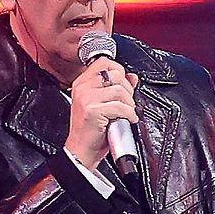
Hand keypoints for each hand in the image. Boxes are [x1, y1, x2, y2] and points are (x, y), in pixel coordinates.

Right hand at [66, 53, 137, 171]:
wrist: (81, 151)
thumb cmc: (92, 131)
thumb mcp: (104, 104)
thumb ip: (117, 88)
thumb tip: (133, 78)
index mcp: (82, 83)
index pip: (105, 62)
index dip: (120, 71)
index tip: (124, 86)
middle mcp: (82, 87)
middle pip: (116, 74)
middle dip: (128, 90)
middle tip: (127, 103)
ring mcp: (86, 98)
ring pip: (120, 90)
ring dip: (129, 104)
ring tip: (126, 113)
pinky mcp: (92, 110)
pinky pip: (120, 106)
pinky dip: (128, 114)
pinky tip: (126, 120)